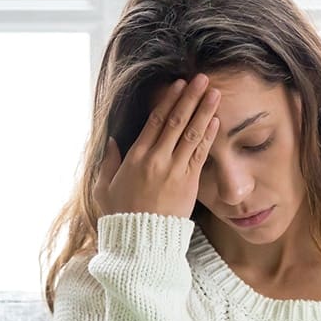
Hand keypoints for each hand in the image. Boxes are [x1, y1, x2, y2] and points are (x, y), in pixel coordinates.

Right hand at [95, 73, 221, 218]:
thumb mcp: (104, 188)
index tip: (178, 84)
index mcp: (135, 157)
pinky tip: (215, 120)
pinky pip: (201, 154)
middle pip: (176, 121)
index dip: (168, 101)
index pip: (154, 121)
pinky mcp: (189, 183)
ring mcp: (174, 170)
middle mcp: (156, 160)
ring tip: (214, 93)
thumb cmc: (121, 216)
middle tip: (201, 78)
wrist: (142, 242)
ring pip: (191, 134)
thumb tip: (112, 141)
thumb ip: (109, 162)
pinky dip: (208, 136)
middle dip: (190, 97)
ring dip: (204, 111)